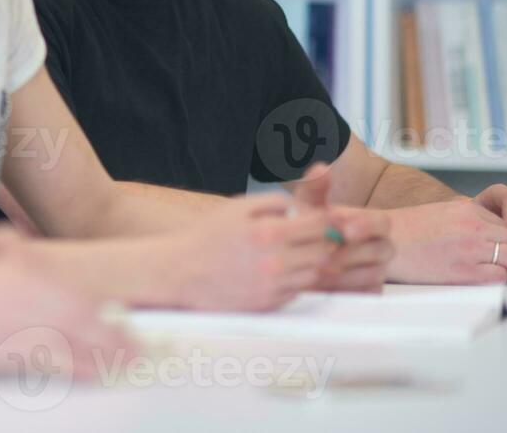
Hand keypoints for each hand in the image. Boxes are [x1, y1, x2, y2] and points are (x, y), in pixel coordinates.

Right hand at [167, 195, 335, 311]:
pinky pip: (297, 291)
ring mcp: (273, 286)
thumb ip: (272, 202)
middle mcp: (275, 261)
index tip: (321, 220)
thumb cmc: (208, 236)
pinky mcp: (268, 304)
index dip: (325, 220)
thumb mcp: (236, 207)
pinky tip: (280, 271)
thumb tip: (299, 208)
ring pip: (313, 273)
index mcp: (269, 232)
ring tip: (295, 254)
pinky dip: (295, 280)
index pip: (318, 225)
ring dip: (310, 262)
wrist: (181, 271)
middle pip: (322, 251)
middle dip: (321, 241)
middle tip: (311, 237)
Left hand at [287, 164, 393, 292]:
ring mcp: (377, 271)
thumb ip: (315, 188)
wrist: (306, 257)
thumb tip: (320, 168)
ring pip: (373, 275)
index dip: (365, 226)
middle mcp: (380, 247)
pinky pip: (365, 296)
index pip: (381, 222)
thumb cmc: (313, 226)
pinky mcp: (369, 292)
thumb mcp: (309, 206)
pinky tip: (321, 290)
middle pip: (380, 251)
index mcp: (372, 223)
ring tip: (315, 273)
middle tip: (324, 258)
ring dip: (344, 275)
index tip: (345, 230)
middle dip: (350, 254)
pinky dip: (345, 293)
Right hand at [383, 199, 506, 283]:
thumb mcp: (441, 212)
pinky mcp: (464, 272)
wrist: (380, 241)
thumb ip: (468, 220)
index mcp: (468, 210)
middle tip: (501, 264)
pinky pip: (499, 278)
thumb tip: (488, 234)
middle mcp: (473, 227)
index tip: (494, 251)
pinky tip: (479, 279)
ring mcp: (471, 249)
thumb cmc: (405, 230)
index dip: (504, 241)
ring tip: (491, 273)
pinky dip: (495, 281)